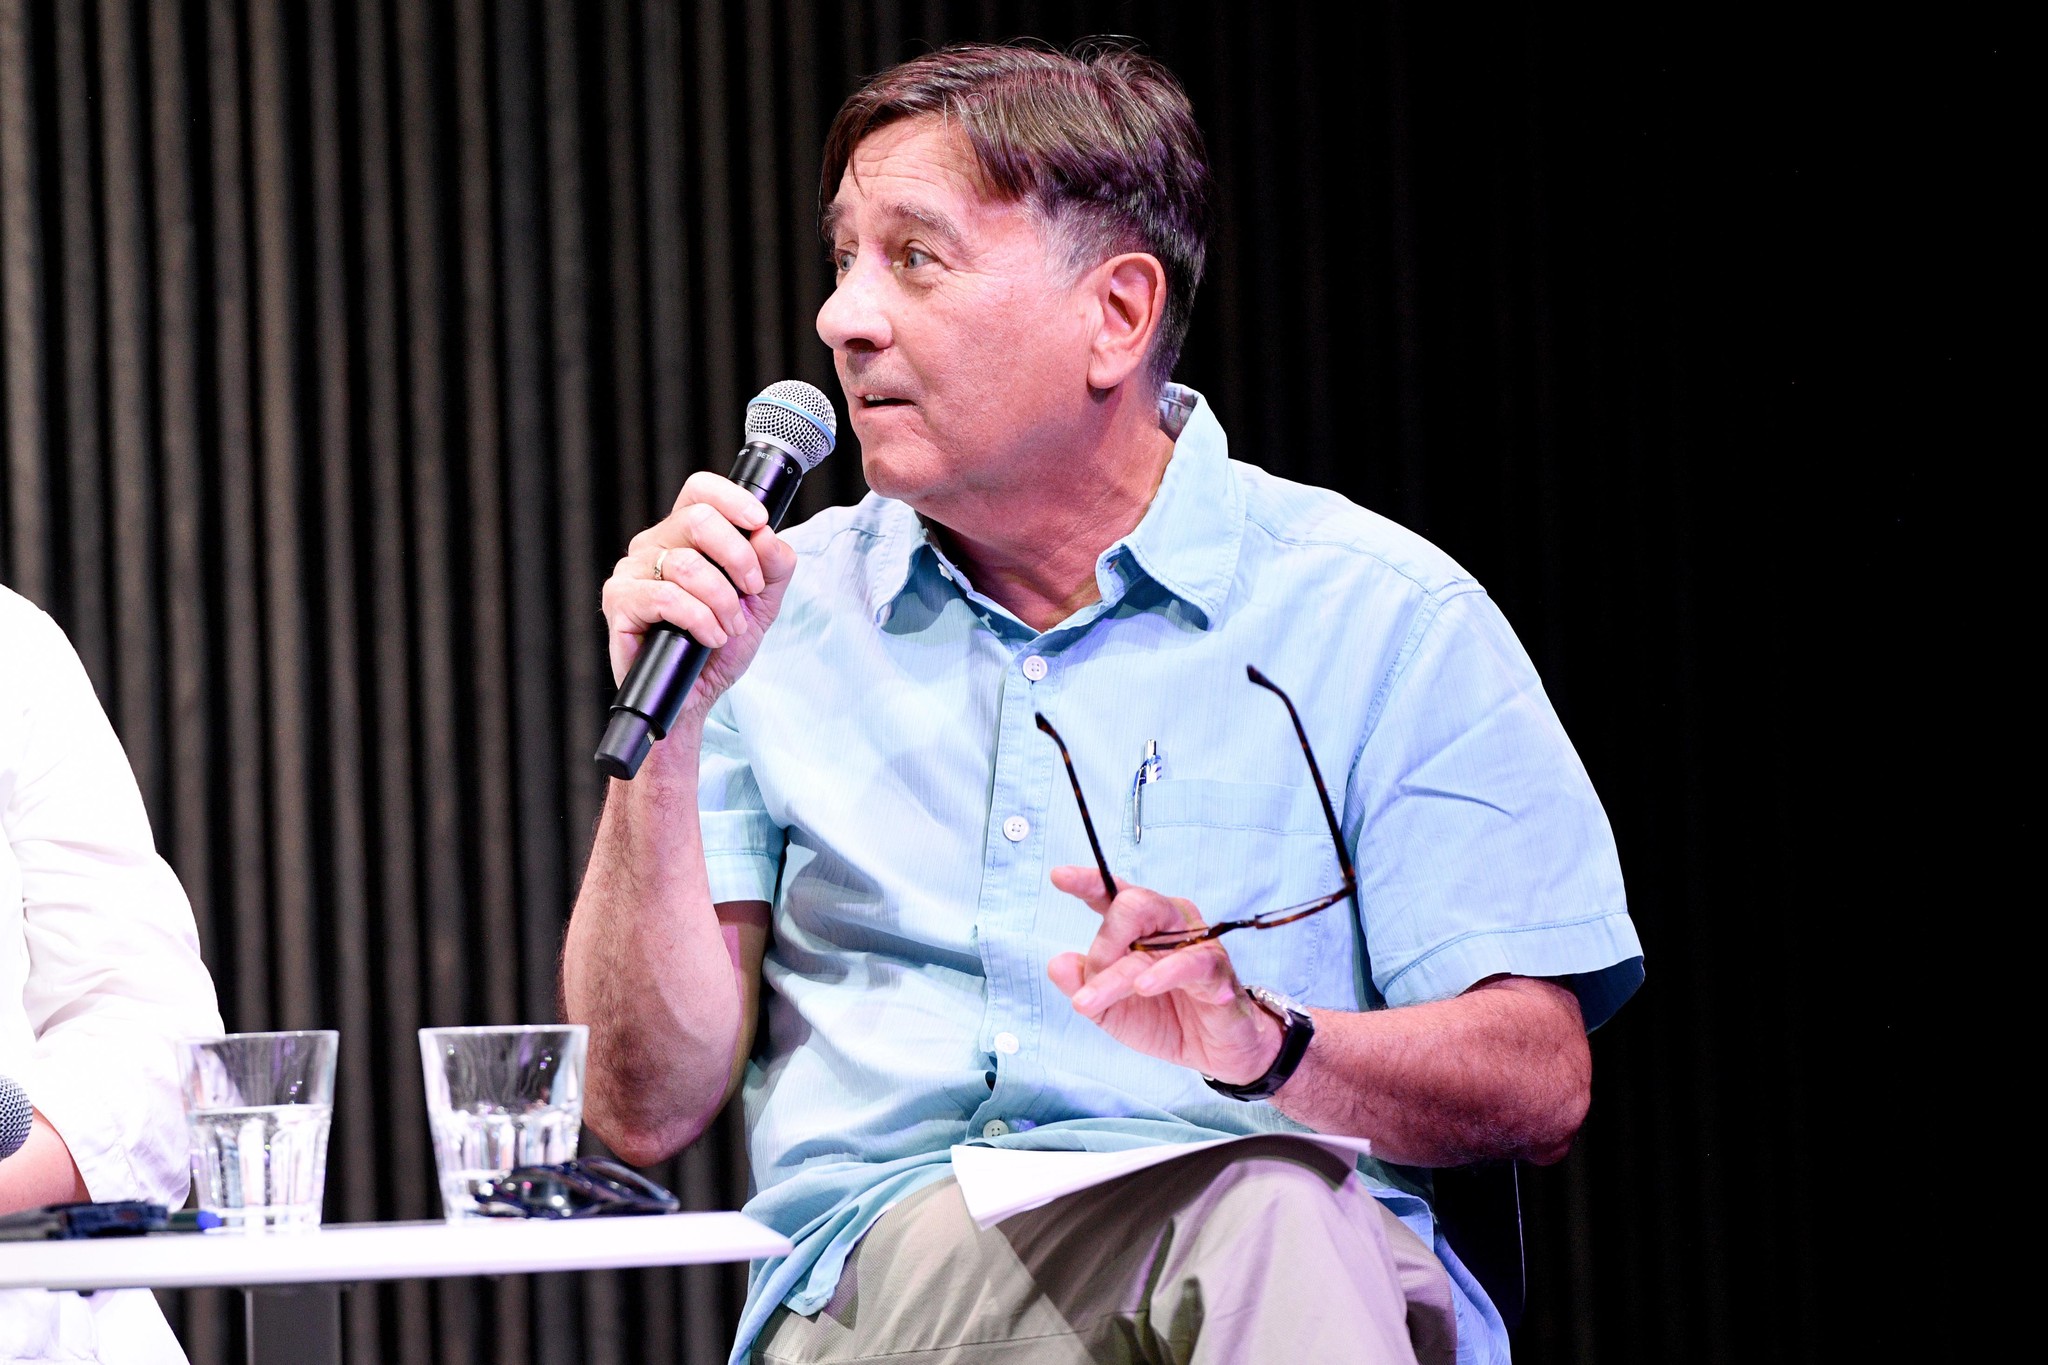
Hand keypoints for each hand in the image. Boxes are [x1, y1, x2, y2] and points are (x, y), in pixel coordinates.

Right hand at [601, 472, 799, 718]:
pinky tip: (708, 637)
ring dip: (721, 602)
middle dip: (738, 558)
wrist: (696, 696)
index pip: (700, 490)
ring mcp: (633, 572)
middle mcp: (654, 545)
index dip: (732, 498)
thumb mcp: (762, 603)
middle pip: (698, 518)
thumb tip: (768, 536)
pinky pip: (666, 598)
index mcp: (685, 534)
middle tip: (750, 591)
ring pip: (687, 564)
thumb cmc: (721, 645)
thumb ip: (774, 566)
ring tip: (729, 628)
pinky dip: (699, 620)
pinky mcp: (619, 603)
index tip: (759, 522)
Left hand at [1046, 867, 1284, 1085]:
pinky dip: (1163, 973)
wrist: (1214, 1052)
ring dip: (1114, 974)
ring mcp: (1194, 943)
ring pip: (1151, 938)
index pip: (1113, 894)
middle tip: (1090, 988)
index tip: (1060, 876)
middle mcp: (1168, 925)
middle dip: (1101, 946)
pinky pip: (1190, 962)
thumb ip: (1084, 986)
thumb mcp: (1112, 1010)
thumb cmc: (1164, 1019)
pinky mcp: (1216, 970)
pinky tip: (1145, 986)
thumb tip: (1057, 963)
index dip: (1088, 881)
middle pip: (1131, 904)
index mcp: (1141, 928)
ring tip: (1089, 1003)